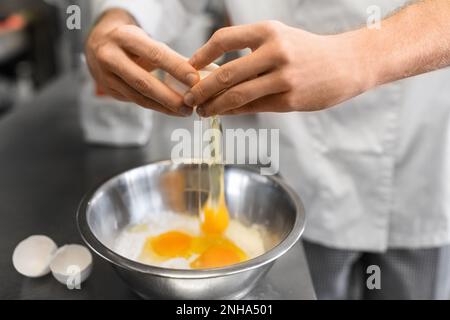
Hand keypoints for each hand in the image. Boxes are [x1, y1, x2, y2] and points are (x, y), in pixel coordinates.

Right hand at [85, 9, 198, 115]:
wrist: (99, 43)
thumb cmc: (130, 41)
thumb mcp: (146, 40)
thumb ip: (171, 56)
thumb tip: (202, 72)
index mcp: (124, 37)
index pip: (155, 54)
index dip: (176, 68)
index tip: (195, 80)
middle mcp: (110, 57)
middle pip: (144, 81)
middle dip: (169, 96)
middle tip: (190, 105)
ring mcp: (107, 76)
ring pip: (139, 96)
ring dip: (164, 106)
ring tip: (184, 111)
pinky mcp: (109, 91)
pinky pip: (136, 101)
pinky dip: (156, 107)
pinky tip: (170, 110)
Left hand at [185, 21, 366, 115]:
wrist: (348, 64)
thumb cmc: (307, 52)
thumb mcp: (281, 38)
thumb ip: (250, 51)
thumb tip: (214, 70)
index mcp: (269, 31)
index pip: (224, 39)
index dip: (202, 55)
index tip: (190, 68)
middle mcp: (275, 51)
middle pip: (226, 73)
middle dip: (202, 89)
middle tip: (189, 99)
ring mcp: (283, 77)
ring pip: (237, 95)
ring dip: (214, 105)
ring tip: (201, 111)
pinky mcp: (290, 99)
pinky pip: (253, 107)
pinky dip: (234, 112)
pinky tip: (223, 114)